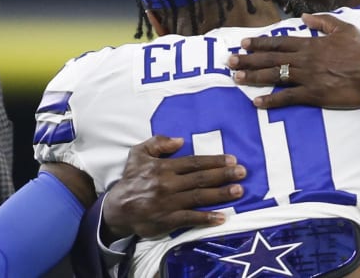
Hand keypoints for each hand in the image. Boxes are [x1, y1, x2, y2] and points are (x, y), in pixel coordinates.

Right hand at [101, 135, 245, 240]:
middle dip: (224, 175)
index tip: (232, 159)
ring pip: (199, 197)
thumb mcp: (138, 153)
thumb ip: (158, 142)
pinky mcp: (168, 220)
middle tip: (243, 173)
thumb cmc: (131, 179)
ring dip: (221, 194)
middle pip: (201, 178)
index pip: (194, 162)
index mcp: (164, 167)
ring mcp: (169, 203)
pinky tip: (222, 217)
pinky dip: (206, 218)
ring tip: (239, 191)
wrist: (117, 208)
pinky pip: (190, 218)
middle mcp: (169, 184)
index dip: (214, 161)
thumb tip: (180, 139)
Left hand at [229, 13, 359, 108]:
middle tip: (229, 61)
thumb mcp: (344, 29)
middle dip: (248, 60)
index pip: (279, 42)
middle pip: (270, 58)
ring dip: (253, 77)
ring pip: (274, 76)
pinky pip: (287, 98)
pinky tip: (257, 103)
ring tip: (236, 78)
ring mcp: (307, 77)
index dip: (259, 43)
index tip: (243, 44)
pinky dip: (272, 101)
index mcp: (310, 44)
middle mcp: (304, 59)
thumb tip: (304, 16)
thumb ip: (322, 21)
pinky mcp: (313, 94)